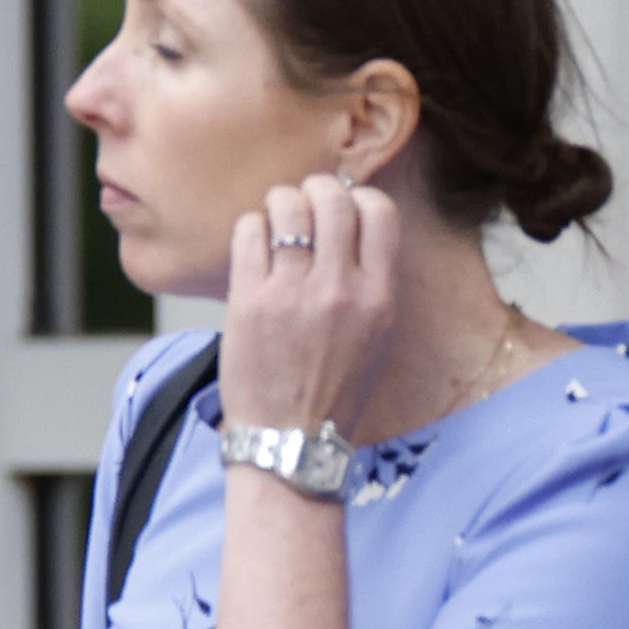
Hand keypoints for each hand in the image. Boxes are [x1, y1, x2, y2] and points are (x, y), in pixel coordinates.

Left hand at [222, 174, 399, 435]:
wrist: (291, 440)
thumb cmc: (335, 390)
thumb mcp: (378, 337)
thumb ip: (371, 282)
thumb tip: (352, 225)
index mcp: (380, 298)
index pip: (380, 212)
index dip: (360, 198)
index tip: (346, 209)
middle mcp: (339, 290)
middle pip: (332, 197)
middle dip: (317, 188)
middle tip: (307, 201)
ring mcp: (292, 293)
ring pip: (286, 205)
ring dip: (280, 203)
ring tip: (277, 222)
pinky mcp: (249, 300)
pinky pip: (248, 231)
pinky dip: (251, 228)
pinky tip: (255, 246)